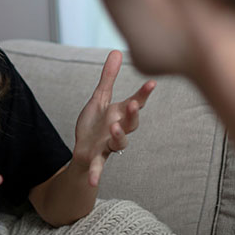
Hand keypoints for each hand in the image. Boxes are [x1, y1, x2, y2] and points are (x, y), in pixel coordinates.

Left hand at [73, 50, 154, 186]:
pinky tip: (93, 183)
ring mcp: (108, 145)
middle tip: (132, 104)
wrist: (83, 149)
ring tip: (114, 128)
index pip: (134, 103)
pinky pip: (98, 168)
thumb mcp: (99, 98)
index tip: (151, 83)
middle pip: (131, 124)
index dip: (143, 94)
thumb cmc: (95, 124)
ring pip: (119, 144)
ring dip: (118, 137)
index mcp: (119, 115)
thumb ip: (108, 77)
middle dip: (132, 114)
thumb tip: (117, 51)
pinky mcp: (96, 158)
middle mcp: (118, 130)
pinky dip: (95, 175)